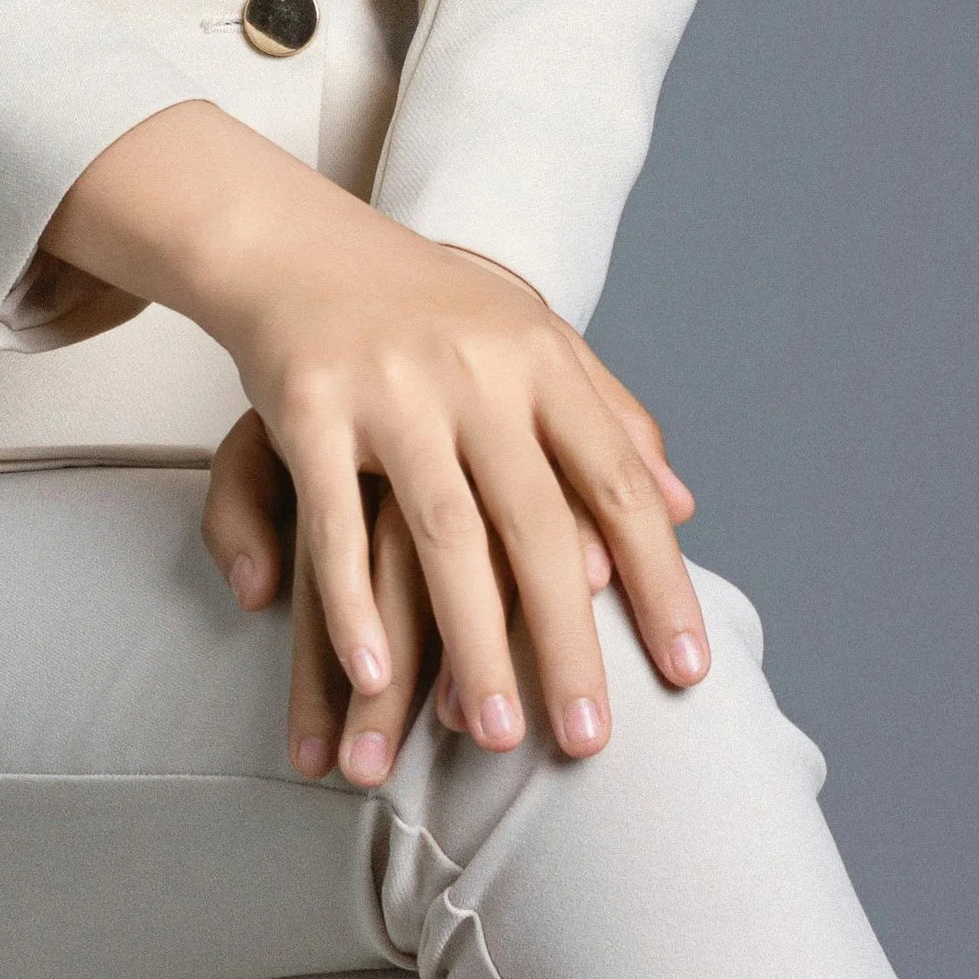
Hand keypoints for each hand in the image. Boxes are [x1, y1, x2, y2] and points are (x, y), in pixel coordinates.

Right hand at [47, 102, 706, 771]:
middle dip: (567, 641)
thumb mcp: (529, 332)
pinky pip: (334, 521)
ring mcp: (390, 389)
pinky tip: (373, 671)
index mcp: (539, 355)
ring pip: (444, 535)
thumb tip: (685, 505)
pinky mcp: (309, 405)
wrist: (293, 238)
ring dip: (473, 644)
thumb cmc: (424, 300)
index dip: (657, 578)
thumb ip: (609, 413)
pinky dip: (351, 601)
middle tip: (588, 740)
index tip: (686, 670)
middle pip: (537, 525)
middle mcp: (474, 371)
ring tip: (498, 735)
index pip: (616, 481)